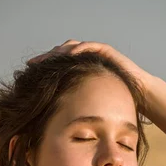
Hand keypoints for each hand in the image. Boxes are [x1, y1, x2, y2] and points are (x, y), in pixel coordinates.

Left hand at [26, 39, 153, 94]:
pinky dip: (79, 50)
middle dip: (45, 58)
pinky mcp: (105, 51)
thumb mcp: (88, 104)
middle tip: (32, 65)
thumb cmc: (113, 104)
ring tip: (48, 59)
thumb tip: (53, 118)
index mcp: (78, 71)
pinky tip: (69, 56)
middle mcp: (84, 59)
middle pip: (59, 53)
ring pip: (71, 47)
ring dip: (58, 52)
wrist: (137, 96)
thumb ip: (74, 104)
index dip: (43, 68)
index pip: (56, 65)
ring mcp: (95, 53)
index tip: (28, 74)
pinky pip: (89, 47)